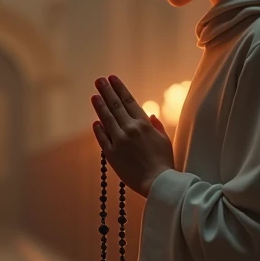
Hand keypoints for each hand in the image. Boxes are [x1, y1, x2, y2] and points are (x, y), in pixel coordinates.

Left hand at [91, 76, 174, 197]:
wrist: (158, 182)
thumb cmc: (164, 162)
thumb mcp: (164, 140)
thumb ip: (157, 126)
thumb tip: (151, 115)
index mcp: (144, 124)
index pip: (128, 101)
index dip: (119, 88)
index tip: (112, 78)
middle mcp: (130, 129)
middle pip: (115, 106)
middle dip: (107, 91)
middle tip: (99, 80)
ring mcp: (119, 141)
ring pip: (107, 119)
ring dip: (100, 105)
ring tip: (94, 95)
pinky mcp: (112, 154)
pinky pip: (103, 138)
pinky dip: (99, 129)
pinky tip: (95, 121)